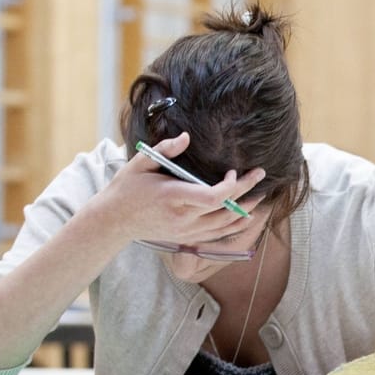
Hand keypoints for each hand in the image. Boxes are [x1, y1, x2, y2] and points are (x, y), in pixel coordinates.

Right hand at [91, 132, 267, 245]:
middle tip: (259, 174)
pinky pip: (218, 234)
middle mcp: (183, 218)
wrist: (115, 221)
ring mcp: (187, 231)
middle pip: (225, 209)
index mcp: (173, 197)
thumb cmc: (127, 187)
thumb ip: (165, 149)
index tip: (233, 172)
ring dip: (245, 209)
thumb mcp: (141, 162)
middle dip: (246, 191)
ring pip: (226, 225)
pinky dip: (235, 225)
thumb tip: (186, 137)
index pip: (212, 198)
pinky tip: (245, 214)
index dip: (230, 187)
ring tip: (258, 194)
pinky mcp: (188, 238)